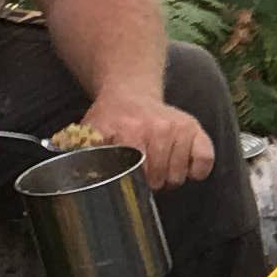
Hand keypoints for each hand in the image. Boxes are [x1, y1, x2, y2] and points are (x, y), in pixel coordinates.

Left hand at [77, 92, 212, 189]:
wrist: (131, 92)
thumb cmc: (111, 119)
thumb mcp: (91, 132)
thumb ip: (81, 153)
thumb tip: (73, 174)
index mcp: (129, 131)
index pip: (138, 175)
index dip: (134, 183)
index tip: (129, 179)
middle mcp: (157, 127)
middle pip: (160, 179)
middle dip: (150, 184)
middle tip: (143, 175)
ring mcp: (178, 128)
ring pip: (179, 175)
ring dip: (169, 179)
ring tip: (158, 168)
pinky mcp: (195, 129)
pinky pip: (204, 161)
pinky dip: (196, 170)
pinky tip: (184, 166)